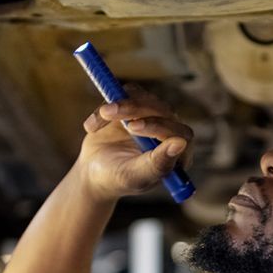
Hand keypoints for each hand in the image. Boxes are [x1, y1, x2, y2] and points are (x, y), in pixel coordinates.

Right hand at [75, 85, 194, 201]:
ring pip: (144, 97)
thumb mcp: (135, 176)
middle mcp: (170, 132)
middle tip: (109, 113)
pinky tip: (93, 126)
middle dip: (135, 109)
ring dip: (121, 104)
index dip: (157, 127)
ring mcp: (154, 115)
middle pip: (162, 110)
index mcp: (178, 154)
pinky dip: (107, 106)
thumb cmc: (118, 180)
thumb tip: (180, 143)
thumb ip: (157, 163)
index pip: (179, 134)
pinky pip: (127, 93)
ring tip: (102, 115)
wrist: (95, 171)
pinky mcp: (138, 104)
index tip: (133, 126)